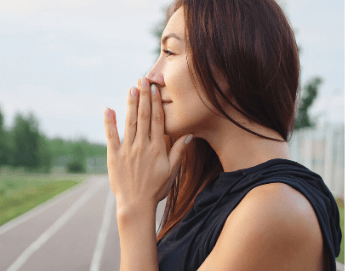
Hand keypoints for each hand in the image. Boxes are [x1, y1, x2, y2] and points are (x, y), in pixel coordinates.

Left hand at [104, 77, 192, 213]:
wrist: (136, 204)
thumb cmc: (156, 188)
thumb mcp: (172, 171)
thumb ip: (179, 151)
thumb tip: (189, 134)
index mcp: (157, 148)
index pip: (156, 120)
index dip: (155, 102)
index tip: (154, 88)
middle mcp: (142, 145)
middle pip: (143, 116)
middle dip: (143, 96)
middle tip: (143, 80)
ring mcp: (127, 150)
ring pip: (129, 122)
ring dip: (130, 104)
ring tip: (131, 88)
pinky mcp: (114, 156)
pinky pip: (111, 136)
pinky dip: (109, 122)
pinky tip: (108, 108)